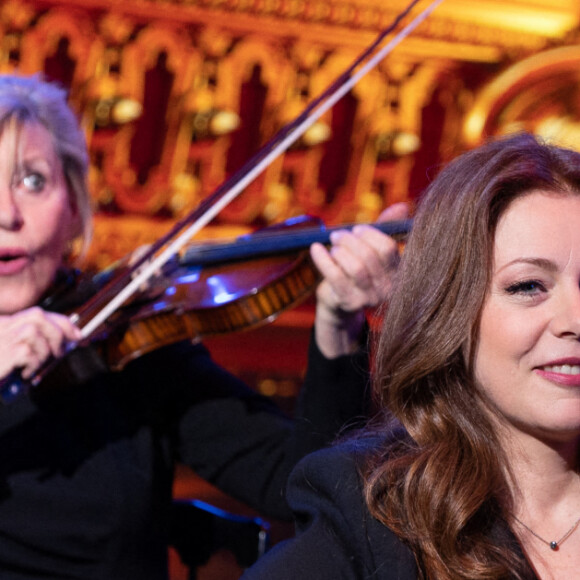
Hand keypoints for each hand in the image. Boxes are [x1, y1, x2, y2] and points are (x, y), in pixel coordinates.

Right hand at [0, 307, 81, 379]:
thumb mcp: (11, 351)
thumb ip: (31, 343)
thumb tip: (64, 341)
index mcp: (5, 324)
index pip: (38, 314)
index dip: (62, 322)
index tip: (77, 333)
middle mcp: (2, 327)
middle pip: (38, 316)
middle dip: (58, 331)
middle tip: (62, 350)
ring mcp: (1, 339)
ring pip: (35, 332)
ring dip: (44, 350)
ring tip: (37, 364)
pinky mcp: (3, 353)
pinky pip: (28, 353)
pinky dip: (33, 364)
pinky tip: (25, 372)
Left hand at [310, 202, 408, 357]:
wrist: (339, 301)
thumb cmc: (358, 268)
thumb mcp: (371, 248)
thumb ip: (385, 227)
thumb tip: (402, 206)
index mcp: (398, 271)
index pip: (388, 248)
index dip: (370, 234)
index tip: (357, 229)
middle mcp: (388, 288)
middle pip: (370, 257)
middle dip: (350, 240)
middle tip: (337, 235)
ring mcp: (369, 298)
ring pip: (355, 268)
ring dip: (340, 251)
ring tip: (332, 247)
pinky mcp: (349, 303)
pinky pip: (335, 276)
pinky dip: (322, 259)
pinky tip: (316, 249)